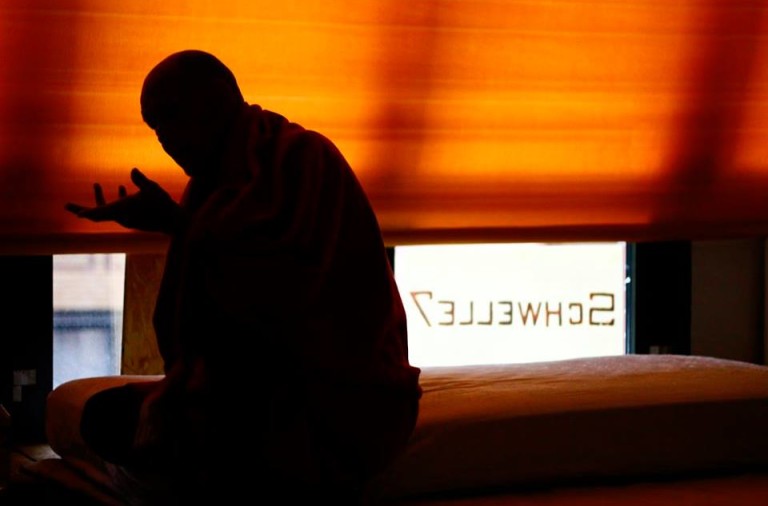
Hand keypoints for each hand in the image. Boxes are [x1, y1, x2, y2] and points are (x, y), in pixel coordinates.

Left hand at [65, 168, 183, 233]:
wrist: (175, 221)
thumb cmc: (164, 205)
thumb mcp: (153, 189)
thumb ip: (141, 180)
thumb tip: (133, 170)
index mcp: (122, 211)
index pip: (99, 213)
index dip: (85, 212)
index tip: (75, 213)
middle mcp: (121, 217)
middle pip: (96, 214)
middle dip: (82, 209)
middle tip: (66, 206)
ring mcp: (127, 218)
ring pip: (108, 209)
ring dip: (100, 198)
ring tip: (95, 184)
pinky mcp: (133, 217)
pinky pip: (118, 208)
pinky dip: (116, 199)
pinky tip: (120, 187)